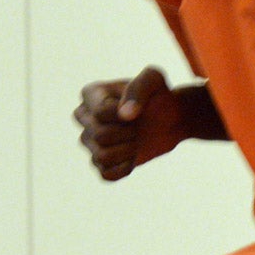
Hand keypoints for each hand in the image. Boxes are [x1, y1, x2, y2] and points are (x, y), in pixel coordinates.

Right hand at [73, 66, 192, 180]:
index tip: (137, 109)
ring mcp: (89, 142)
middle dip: (128, 133)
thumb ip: (139, 88)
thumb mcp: (154, 80)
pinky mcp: (100, 163)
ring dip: (128, 151)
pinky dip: (124, 169)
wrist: (170, 119)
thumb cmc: (158, 96)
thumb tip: (125, 115)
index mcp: (90, 95)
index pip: (99, 113)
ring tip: (137, 141)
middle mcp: (83, 118)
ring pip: (101, 157)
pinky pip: (106, 175)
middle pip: (100, 135)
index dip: (125, 116)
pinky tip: (134, 157)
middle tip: (139, 126)